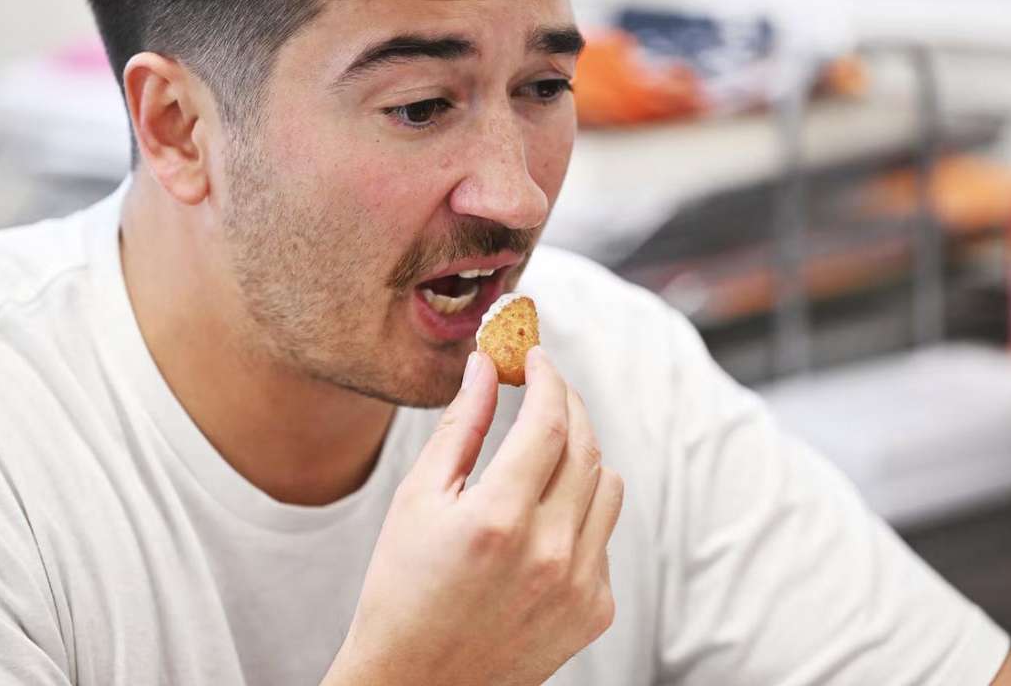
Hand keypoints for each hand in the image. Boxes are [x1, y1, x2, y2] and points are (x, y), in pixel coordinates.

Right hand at [323, 347, 623, 685]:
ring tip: (542, 456)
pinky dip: (580, 513)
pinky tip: (540, 523)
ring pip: (608, 486)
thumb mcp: (418, 500)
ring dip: (581, 456)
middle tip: (545, 387)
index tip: (536, 358)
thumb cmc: (402, 588)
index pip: (549, 421)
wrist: (417, 684)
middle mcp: (549, 552)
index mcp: (498, 518)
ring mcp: (579, 585)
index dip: (547, 378)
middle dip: (568, 404)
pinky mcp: (595, 611)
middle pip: (586, 446)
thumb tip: (485, 366)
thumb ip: (460, 426)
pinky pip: (605, 536)